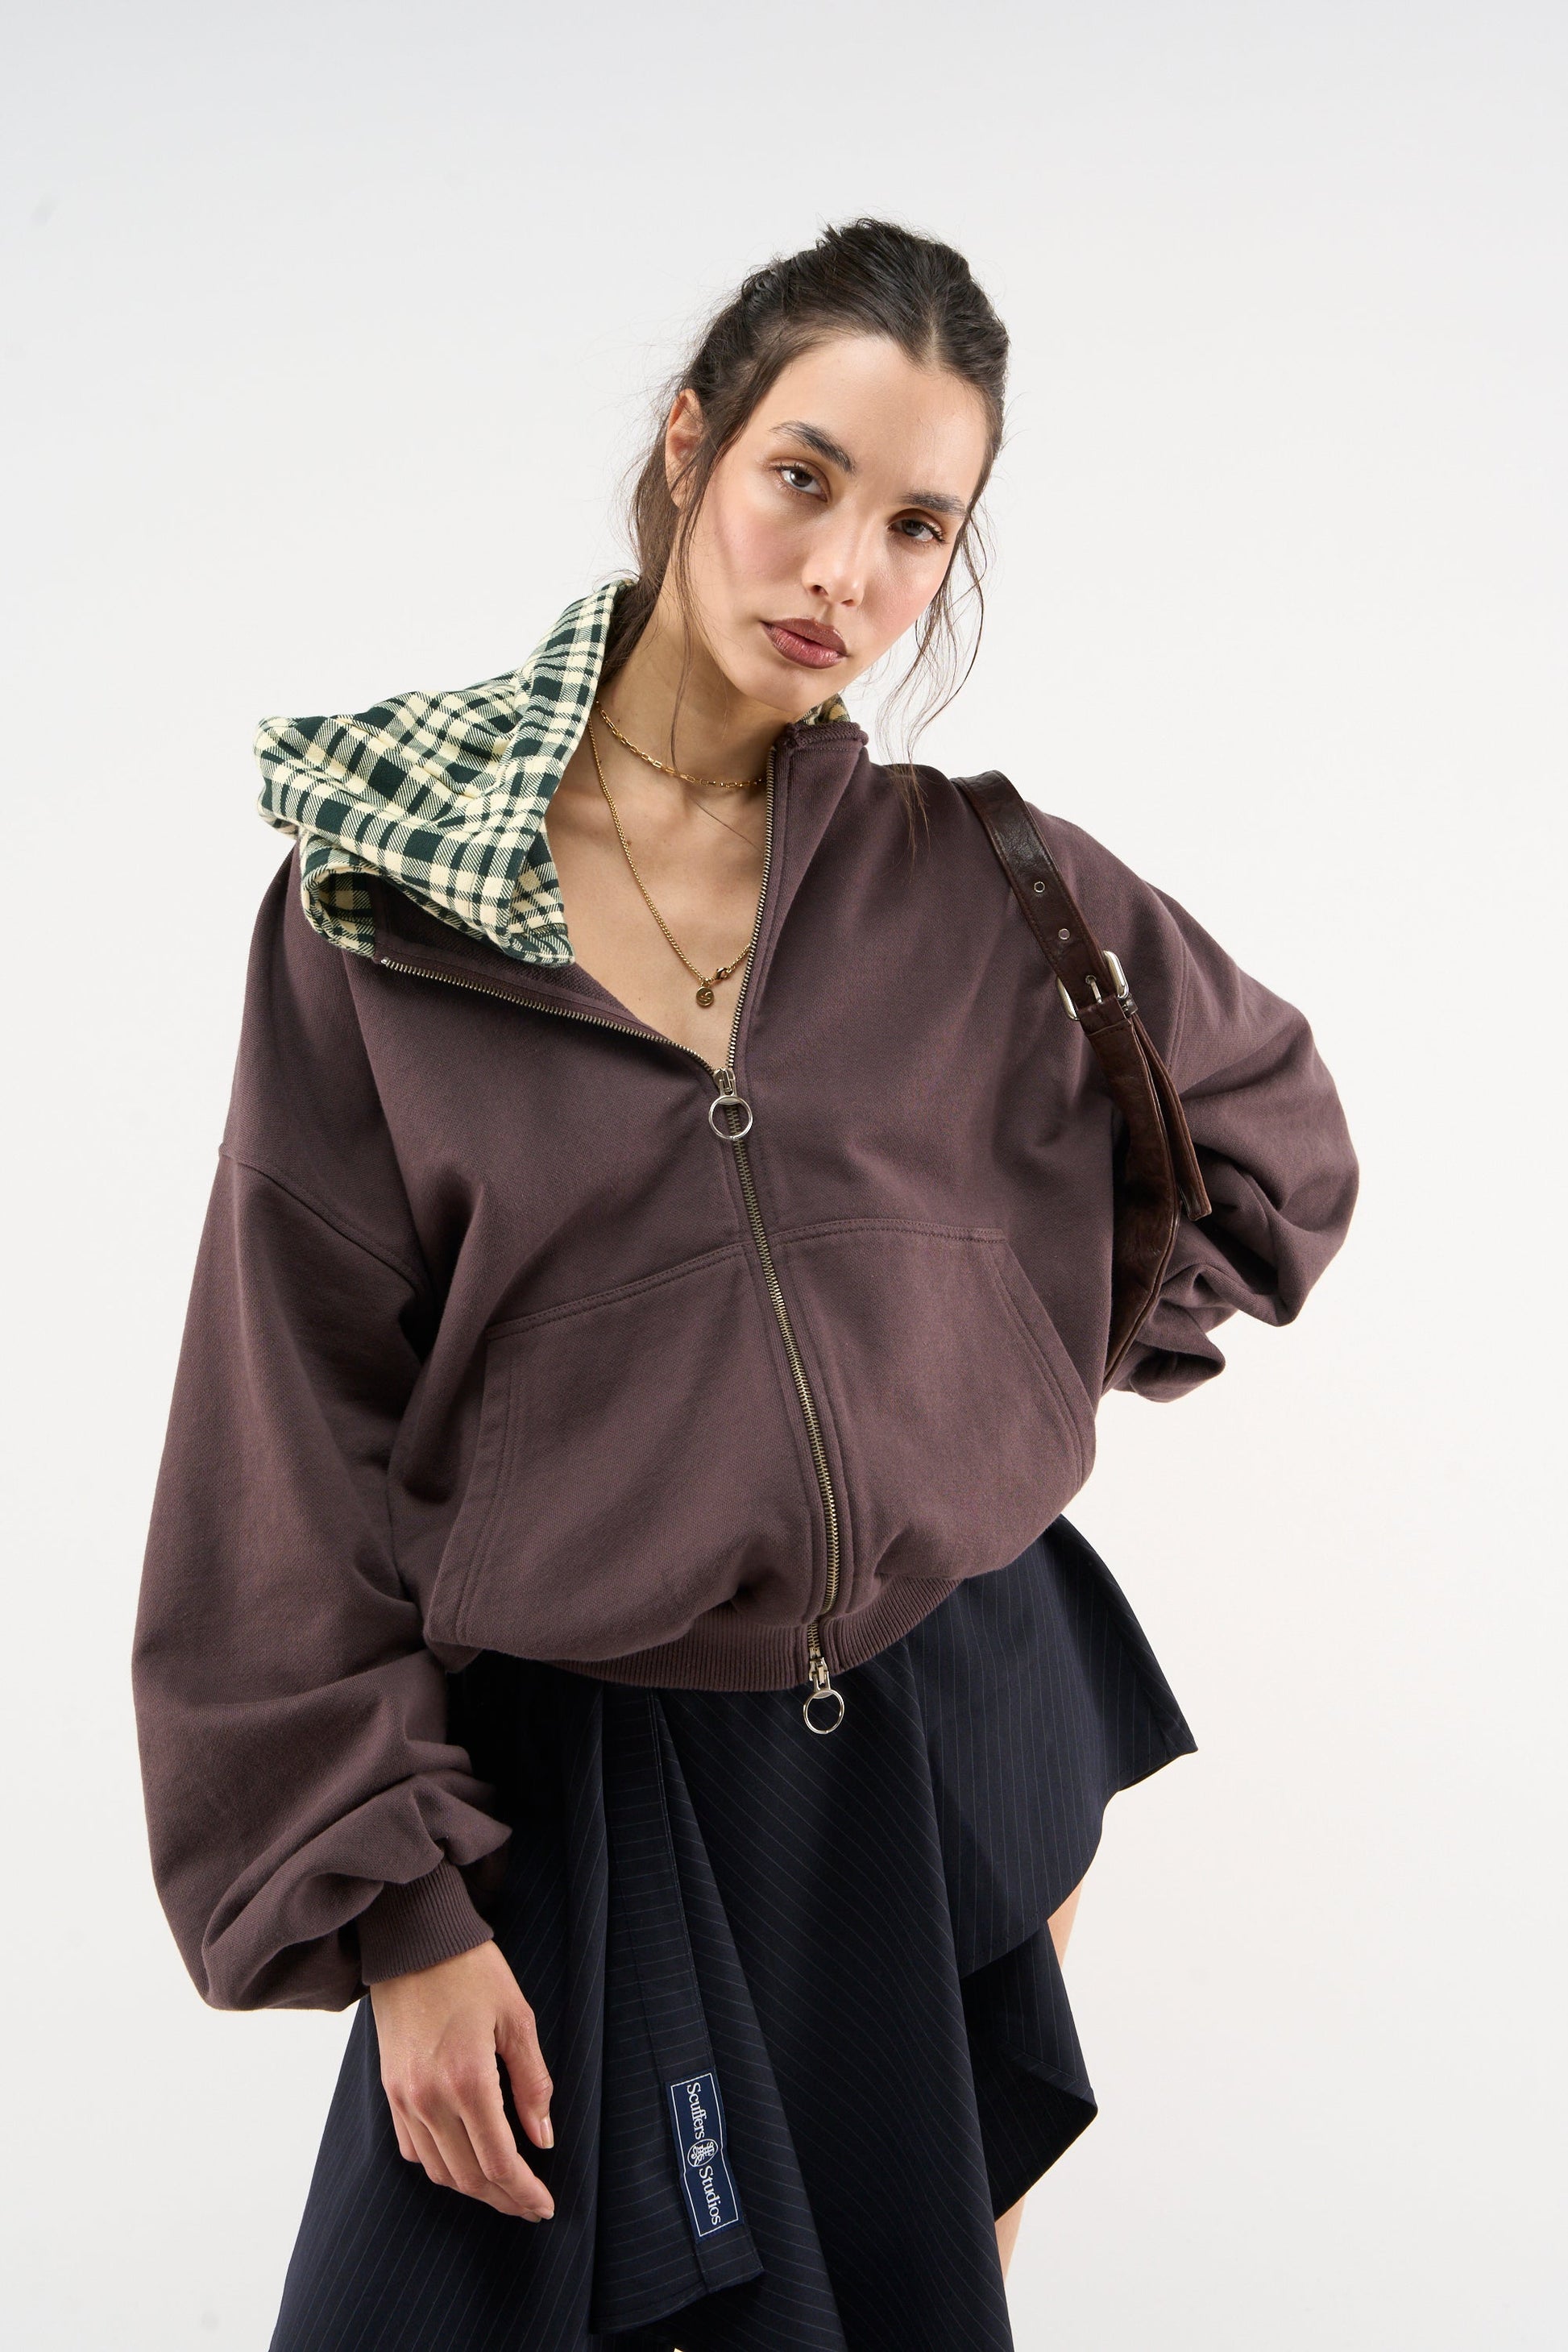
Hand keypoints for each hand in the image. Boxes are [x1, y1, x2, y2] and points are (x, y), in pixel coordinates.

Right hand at [369, 1939, 554, 2220]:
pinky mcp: (390, 2090)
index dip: (524, 2192)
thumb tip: (543, 2139)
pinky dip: (440, 2166)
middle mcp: (430, 2098)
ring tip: (503, 2189)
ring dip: (473, 2188)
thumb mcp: (517, 2017)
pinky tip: (463, 2161)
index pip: (499, 2162)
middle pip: (469, 2176)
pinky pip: (413, 2148)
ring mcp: (404, 2098)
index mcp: (468, 2080)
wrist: (413, 1941)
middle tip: (531, 2205)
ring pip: (439, 2170)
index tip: (545, 2205)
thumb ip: (533, 2082)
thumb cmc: (471, 1971)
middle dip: (504, 2198)